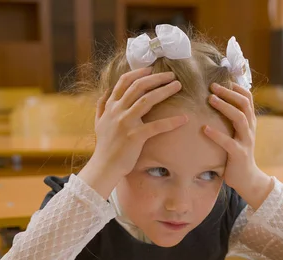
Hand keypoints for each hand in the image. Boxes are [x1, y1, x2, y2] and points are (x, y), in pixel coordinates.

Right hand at [79, 67, 187, 198]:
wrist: (104, 166)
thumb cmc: (105, 146)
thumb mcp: (98, 122)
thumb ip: (102, 106)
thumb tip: (105, 93)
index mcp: (111, 106)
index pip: (124, 81)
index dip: (139, 72)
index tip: (152, 68)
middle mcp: (117, 111)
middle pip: (138, 86)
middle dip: (156, 78)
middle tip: (172, 75)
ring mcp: (126, 123)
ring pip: (147, 100)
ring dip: (164, 91)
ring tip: (178, 86)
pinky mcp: (135, 137)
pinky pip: (156, 126)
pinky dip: (171, 122)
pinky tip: (184, 119)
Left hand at [204, 83, 272, 209]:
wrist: (248, 178)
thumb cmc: (238, 154)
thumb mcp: (238, 134)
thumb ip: (231, 120)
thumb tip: (216, 102)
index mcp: (250, 122)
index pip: (247, 98)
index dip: (236, 87)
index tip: (222, 79)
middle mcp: (250, 129)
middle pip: (243, 104)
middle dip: (228, 93)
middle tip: (212, 85)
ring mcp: (246, 141)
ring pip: (239, 118)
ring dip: (224, 107)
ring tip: (210, 99)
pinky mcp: (239, 154)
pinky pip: (228, 142)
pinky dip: (216, 134)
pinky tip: (204, 128)